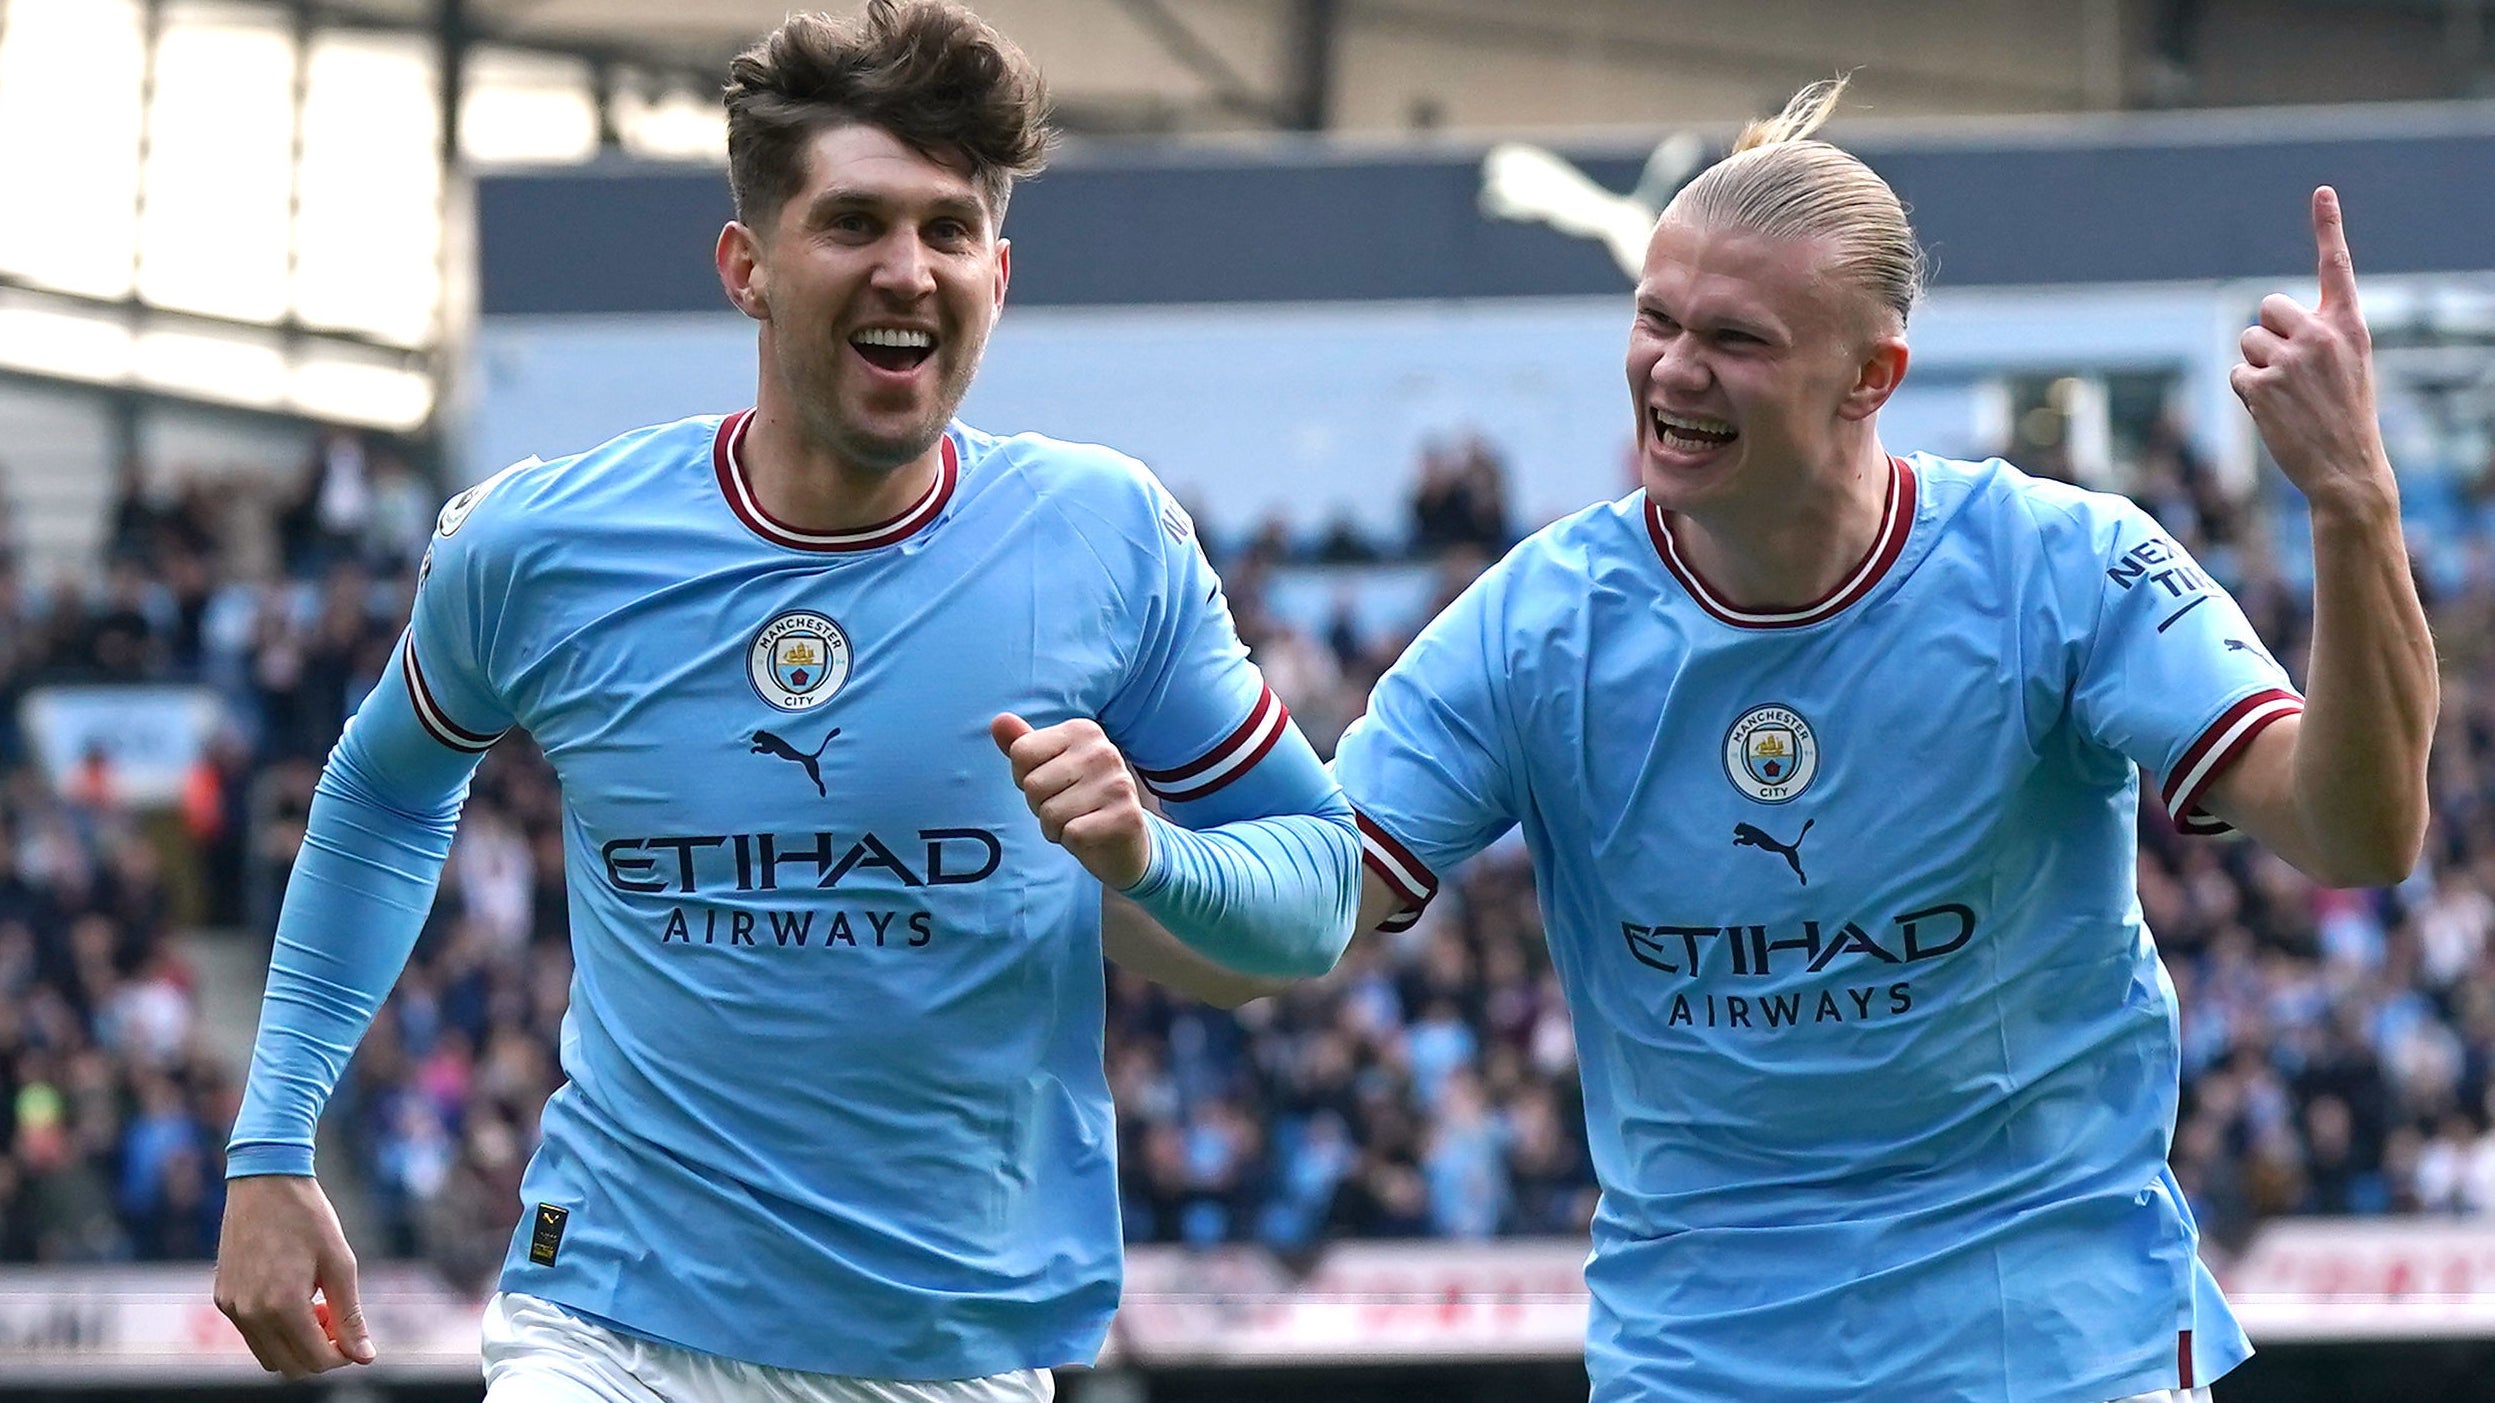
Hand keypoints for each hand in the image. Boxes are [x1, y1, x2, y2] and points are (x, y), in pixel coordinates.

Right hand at [212, 1174, 374, 1379]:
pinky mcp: (222, 1297)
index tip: (355, 1337)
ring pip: (267, 1356)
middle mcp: (250, 1313)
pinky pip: (250, 1334)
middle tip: (336, 1320)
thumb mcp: (340, 1263)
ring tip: (316, 1307)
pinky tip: (294, 1297)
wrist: (266, 1181)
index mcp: (281, 1305)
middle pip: (289, 1367)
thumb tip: (365, 1356)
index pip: (315, 1359)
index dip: (342, 1356)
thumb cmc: (310, 1218)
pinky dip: (275, 1330)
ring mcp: (231, 1307)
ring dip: (295, 1345)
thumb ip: (351, 1315)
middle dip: (319, 1354)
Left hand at [991, 714, 1151, 889]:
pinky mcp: (1125, 817)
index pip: (1021, 752)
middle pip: (1033, 785)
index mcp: (1083, 731)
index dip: (1026, 778)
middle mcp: (1103, 751)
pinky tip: (1091, 836)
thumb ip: (1023, 745)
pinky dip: (1073, 842)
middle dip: (1041, 806)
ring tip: (1079, 822)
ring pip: (1049, 813)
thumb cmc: (1079, 803)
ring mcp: (1117, 783)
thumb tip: (998, 721)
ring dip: (1056, 827)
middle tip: (1068, 809)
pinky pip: (1071, 834)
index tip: (1052, 786)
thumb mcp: (1048, 769)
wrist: (1123, 844)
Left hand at [2230, 186, 2394, 511]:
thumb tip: (2272, 323)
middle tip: (2291, 369)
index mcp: (2349, 326)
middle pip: (2267, 306)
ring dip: (2257, 366)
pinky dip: (2247, 392)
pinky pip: (2236, 374)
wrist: (2348, 469)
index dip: (2328, 227)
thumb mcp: (2349, 367)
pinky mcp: (2259, 384)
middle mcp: (2319, 335)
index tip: (2322, 191)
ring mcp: (2288, 359)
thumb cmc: (2347, 417)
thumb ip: (2319, 336)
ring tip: (2287, 397)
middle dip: (2268, 332)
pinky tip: (2273, 412)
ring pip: (2247, 341)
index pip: (2336, 267)